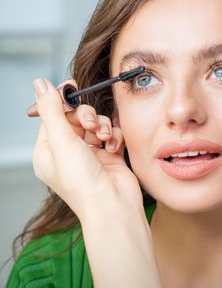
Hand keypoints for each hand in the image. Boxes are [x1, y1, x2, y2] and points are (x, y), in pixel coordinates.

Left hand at [31, 77, 142, 220]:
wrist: (113, 204)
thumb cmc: (82, 182)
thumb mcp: (61, 140)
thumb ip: (52, 109)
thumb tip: (39, 83)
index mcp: (48, 152)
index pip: (52, 117)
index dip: (62, 102)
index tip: (72, 86)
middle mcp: (68, 153)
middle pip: (76, 118)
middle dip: (86, 116)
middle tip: (90, 124)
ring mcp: (90, 155)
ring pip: (96, 124)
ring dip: (102, 126)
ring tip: (104, 138)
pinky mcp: (110, 156)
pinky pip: (112, 134)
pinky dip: (114, 137)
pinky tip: (113, 147)